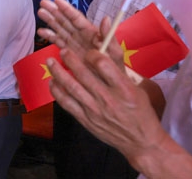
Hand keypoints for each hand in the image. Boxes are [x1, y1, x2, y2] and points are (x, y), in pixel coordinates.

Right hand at [37, 0, 123, 68]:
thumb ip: (108, 36)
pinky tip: (41, 32)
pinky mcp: (69, 52)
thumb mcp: (114, 53)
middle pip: (66, 21)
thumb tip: (106, 18)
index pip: (77, 19)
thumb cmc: (114, 68)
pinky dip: (49, 36)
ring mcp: (74, 44)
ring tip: (40, 12)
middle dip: (54, 11)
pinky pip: (58, 42)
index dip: (67, 9)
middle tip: (43, 2)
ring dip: (50, 21)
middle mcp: (81, 36)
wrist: (109, 85)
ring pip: (60, 29)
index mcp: (91, 33)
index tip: (57, 0)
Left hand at [47, 46, 167, 169]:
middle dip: (70, 59)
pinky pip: (67, 103)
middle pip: (84, 75)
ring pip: (71, 87)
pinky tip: (52, 82)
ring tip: (50, 62)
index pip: (103, 65)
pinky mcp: (86, 120)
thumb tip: (102, 54)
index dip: (93, 54)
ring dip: (58, 73)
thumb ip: (119, 74)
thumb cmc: (141, 113)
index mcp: (124, 89)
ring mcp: (95, 110)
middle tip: (63, 51)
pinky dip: (57, 92)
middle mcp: (108, 99)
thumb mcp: (138, 90)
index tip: (88, 51)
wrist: (140, 142)